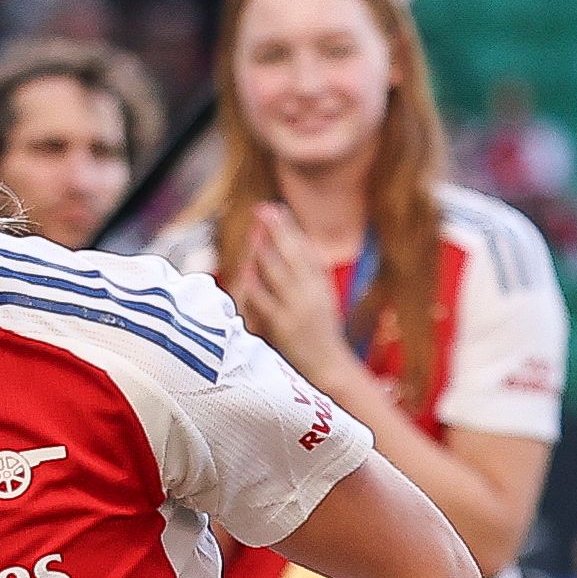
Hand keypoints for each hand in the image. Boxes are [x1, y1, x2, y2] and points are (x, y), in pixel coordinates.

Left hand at [233, 202, 358, 383]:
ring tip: (254, 232)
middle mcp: (313, 294)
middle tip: (264, 209)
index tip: (277, 208)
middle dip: (279, 230)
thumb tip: (294, 247)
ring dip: (264, 250)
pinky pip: (265, 301)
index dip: (291, 227)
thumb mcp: (321, 300)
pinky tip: (246, 270)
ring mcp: (298, 309)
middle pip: (295, 254)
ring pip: (279, 273)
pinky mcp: (284, 326)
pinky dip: (255, 284)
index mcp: (322, 286)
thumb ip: (308, 276)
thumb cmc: (322, 336)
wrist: (330, 369)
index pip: (307, 249)